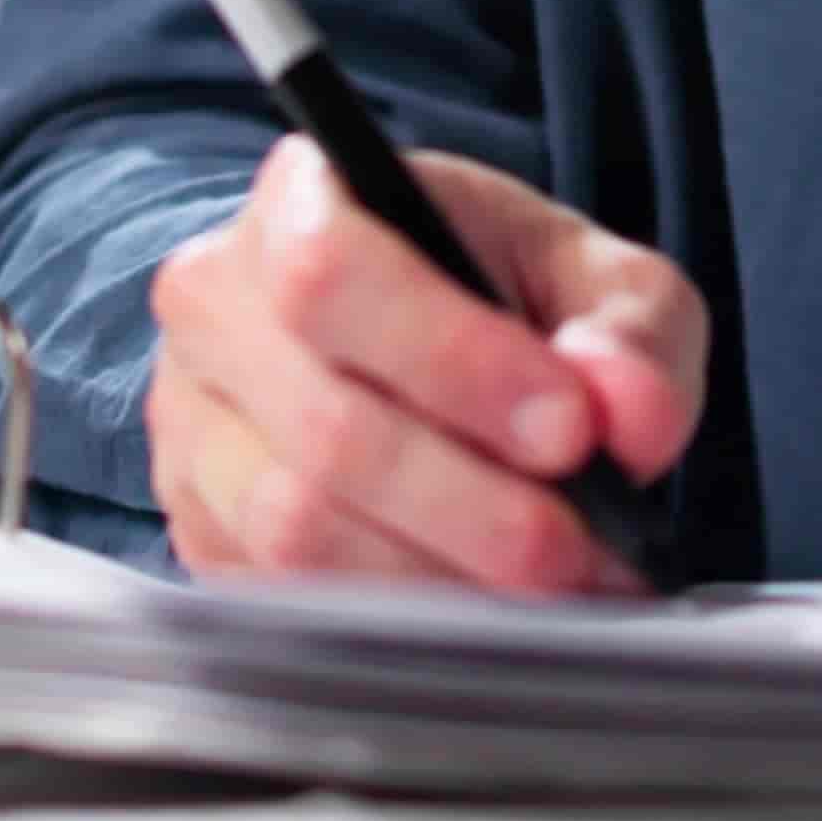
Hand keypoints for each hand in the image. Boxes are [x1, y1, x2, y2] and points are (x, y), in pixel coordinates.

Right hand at [142, 137, 704, 594]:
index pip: (332, 271)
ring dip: (444, 577)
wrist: (419, 348)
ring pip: (296, 529)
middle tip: (584, 542)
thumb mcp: (595, 279)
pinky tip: (486, 610)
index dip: (451, 360)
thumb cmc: (501, 298)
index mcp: (303, 200)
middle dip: (474, 504)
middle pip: (323, 427)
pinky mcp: (197, 529)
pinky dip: (399, 620)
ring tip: (555, 584)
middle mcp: (217, 308)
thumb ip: (631, 330)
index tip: (568, 426)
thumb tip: (624, 410)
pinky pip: (283, 598)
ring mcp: (190, 428)